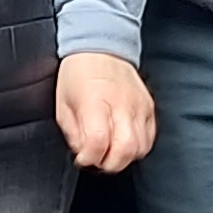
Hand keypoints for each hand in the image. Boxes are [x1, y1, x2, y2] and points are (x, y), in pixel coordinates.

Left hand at [56, 51, 156, 171]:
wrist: (101, 48)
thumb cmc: (78, 75)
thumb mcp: (63, 105)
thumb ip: (74, 134)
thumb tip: (85, 155)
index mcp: (95, 101)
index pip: (97, 142)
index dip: (89, 158)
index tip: (82, 158)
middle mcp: (121, 104)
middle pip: (124, 150)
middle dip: (108, 164)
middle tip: (97, 158)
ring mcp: (139, 106)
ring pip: (140, 148)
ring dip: (123, 157)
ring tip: (110, 150)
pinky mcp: (149, 107)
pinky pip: (150, 138)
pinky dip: (137, 147)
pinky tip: (123, 142)